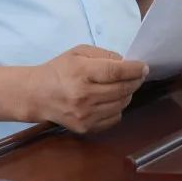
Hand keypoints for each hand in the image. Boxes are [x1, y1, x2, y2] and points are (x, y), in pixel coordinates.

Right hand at [22, 45, 146, 133]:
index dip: (134, 69)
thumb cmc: (60, 70)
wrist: (37, 95)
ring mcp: (85, 115)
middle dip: (135, 81)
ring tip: (123, 86)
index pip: (116, 72)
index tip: (144, 67)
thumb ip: (104, 55)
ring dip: (127, 94)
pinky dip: (117, 108)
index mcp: (81, 73)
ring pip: (121, 104)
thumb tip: (127, 63)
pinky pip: (114, 118)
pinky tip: (110, 100)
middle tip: (138, 75)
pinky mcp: (86, 128)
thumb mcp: (79, 52)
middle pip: (122, 89)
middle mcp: (84, 96)